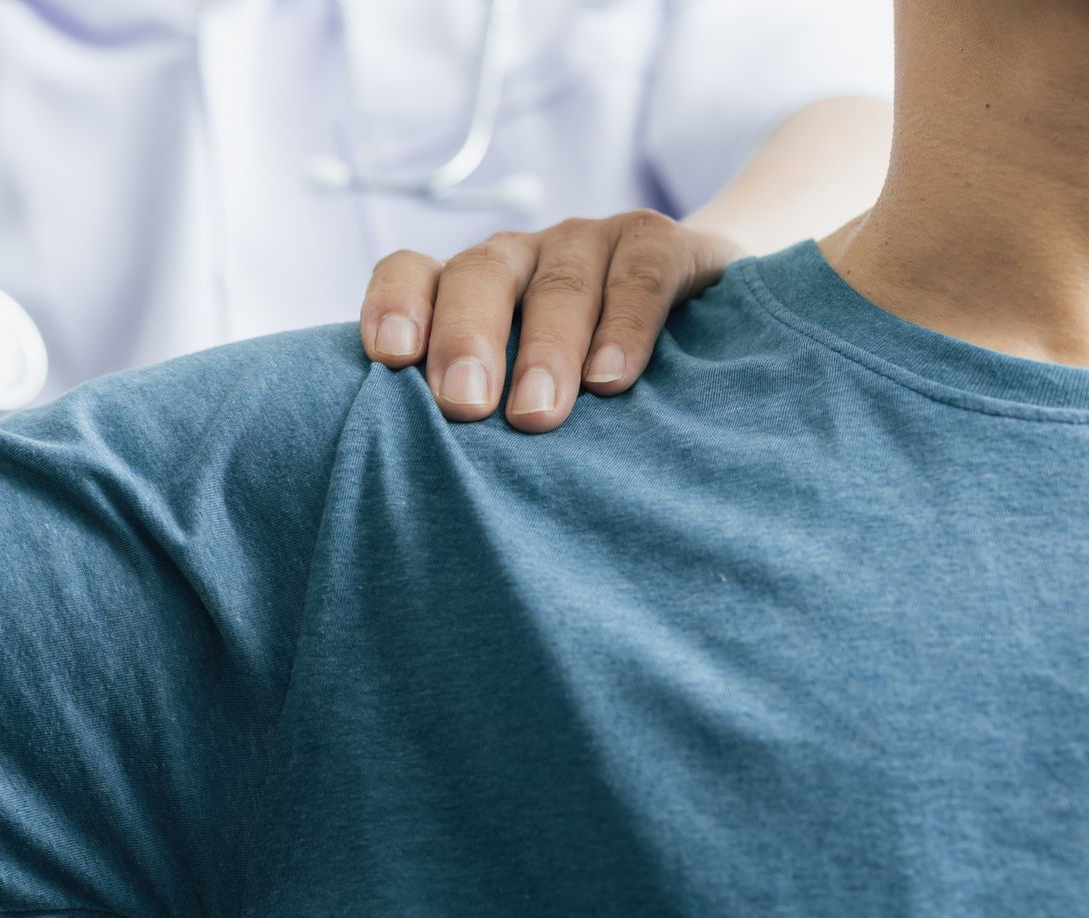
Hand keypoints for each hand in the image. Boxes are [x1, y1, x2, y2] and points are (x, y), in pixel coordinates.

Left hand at [359, 211, 742, 432]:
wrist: (697, 321)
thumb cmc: (576, 382)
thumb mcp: (514, 395)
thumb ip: (471, 420)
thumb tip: (425, 503)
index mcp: (465, 288)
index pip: (411, 271)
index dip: (394, 305)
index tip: (391, 359)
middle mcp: (519, 257)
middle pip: (479, 276)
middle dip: (467, 339)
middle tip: (463, 406)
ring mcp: (588, 244)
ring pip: (559, 283)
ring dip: (546, 349)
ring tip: (537, 414)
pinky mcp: (663, 245)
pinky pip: (641, 277)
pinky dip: (626, 328)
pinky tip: (612, 381)